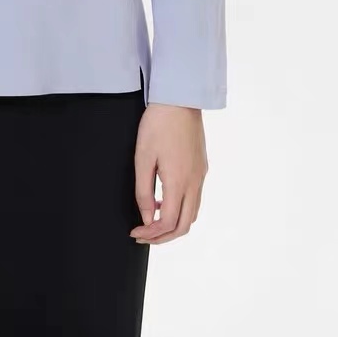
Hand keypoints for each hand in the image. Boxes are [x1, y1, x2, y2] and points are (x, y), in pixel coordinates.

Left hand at [130, 103, 208, 244]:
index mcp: (179, 182)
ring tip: (152, 219)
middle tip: (143, 235)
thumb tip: (147, 217)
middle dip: (164, 236)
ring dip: (174, 223)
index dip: (152, 234)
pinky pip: (195, 198)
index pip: (169, 223)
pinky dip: (181, 208)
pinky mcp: (202, 167)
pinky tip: (164, 199)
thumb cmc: (158, 125)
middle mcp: (195, 182)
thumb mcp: (143, 158)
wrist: (180, 99)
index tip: (136, 232)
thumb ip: (144, 191)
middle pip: (185, 225)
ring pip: (193, 213)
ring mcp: (201, 175)